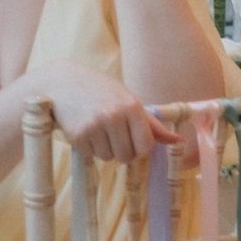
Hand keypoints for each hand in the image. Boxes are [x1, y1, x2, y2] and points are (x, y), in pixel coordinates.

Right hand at [36, 60, 176, 163]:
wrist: (62, 82)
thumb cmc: (101, 91)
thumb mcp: (127, 100)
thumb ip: (152, 124)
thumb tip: (178, 140)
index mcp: (132, 107)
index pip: (146, 147)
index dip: (140, 149)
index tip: (132, 140)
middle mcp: (114, 117)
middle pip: (127, 156)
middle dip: (121, 150)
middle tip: (111, 132)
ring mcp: (95, 127)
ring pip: (108, 158)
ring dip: (103, 148)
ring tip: (96, 127)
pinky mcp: (78, 136)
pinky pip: (91, 155)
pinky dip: (89, 147)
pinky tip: (84, 128)